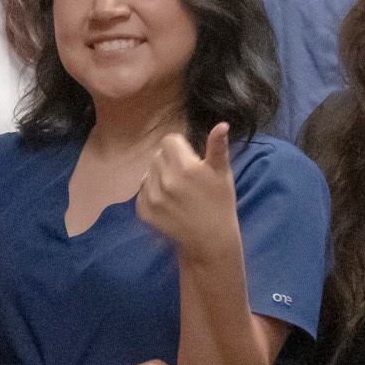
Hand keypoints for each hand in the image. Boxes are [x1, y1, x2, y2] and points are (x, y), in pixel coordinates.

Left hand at [138, 122, 242, 259]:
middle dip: (169, 161)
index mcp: (185, 167)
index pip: (168, 141)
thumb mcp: (222, 173)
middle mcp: (165, 181)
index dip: (179, 147)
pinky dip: (151, 193)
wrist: (210, 239)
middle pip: (157, 156)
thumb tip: (221, 125)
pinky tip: (167, 202)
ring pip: (149, 172)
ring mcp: (152, 198)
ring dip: (159, 176)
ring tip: (176, 190)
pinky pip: (141, 191)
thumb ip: (218, 147)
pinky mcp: (143, 211)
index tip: (189, 159)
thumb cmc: (219, 202)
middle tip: (184, 177)